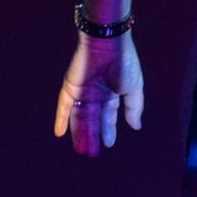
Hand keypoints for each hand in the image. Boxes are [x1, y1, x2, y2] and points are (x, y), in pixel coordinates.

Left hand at [55, 32, 143, 157]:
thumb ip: (134, 108)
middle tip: (92, 154)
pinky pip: (63, 106)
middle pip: (92, 119)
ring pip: (79, 117)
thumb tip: (136, 127)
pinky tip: (60, 133)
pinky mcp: (70, 87)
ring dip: (79, 133)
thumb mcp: (134, 88)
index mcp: (112, 93)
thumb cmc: (125, 63)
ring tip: (81, 150)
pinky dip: (61, 119)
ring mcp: (82, 91)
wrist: (108, 43)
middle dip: (92, 136)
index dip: (108, 130)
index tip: (109, 144)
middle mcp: (96, 94)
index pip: (109, 116)